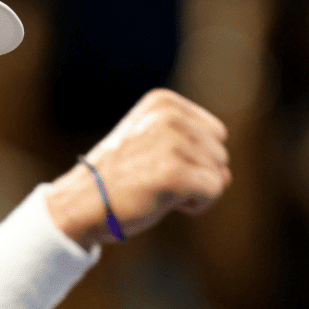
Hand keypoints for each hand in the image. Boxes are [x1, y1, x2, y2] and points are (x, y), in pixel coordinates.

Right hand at [47, 88, 231, 247]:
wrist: (81, 203)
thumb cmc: (115, 179)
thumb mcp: (148, 144)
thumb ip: (191, 149)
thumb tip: (227, 175)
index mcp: (163, 103)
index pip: (215, 132)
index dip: (194, 156)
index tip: (159, 165)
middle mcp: (170, 117)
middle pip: (220, 152)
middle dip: (197, 174)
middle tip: (157, 182)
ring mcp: (172, 143)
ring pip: (220, 174)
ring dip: (195, 191)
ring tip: (159, 191)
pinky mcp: (175, 173)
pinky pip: (214, 190)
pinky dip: (197, 205)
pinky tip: (169, 203)